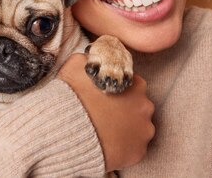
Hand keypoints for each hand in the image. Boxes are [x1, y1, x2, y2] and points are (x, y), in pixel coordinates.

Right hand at [58, 53, 154, 171]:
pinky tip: (106, 145)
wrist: (66, 130)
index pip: (131, 85)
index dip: (116, 91)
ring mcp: (144, 132)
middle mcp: (146, 107)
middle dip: (123, 110)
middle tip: (103, 115)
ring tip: (104, 131)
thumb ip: (92, 60)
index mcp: (136, 84)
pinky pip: (132, 149)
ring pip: (137, 129)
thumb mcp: (78, 65)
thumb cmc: (73, 95)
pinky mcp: (138, 153)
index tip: (104, 98)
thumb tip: (93, 58)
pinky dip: (122, 147)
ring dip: (124, 129)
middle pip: (137, 107)